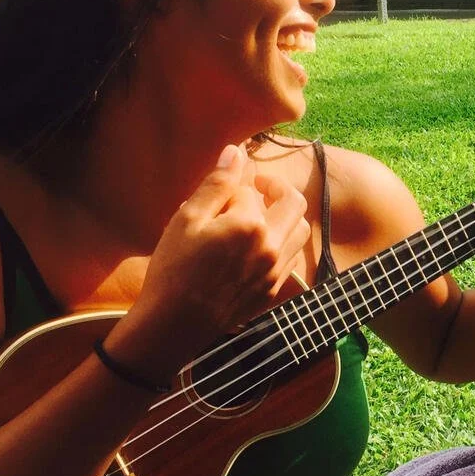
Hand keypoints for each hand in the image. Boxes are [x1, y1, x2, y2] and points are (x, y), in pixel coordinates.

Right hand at [111, 145, 309, 379]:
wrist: (174, 324)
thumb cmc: (174, 269)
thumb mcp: (188, 219)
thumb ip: (217, 184)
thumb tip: (236, 152)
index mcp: (250, 225)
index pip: (250, 192)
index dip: (232, 189)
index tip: (218, 195)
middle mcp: (271, 246)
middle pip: (294, 203)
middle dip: (277, 189)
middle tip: (257, 188)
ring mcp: (276, 271)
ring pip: (300, 231)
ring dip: (286, 216)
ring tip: (261, 215)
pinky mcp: (272, 290)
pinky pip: (292, 258)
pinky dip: (284, 243)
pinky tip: (261, 245)